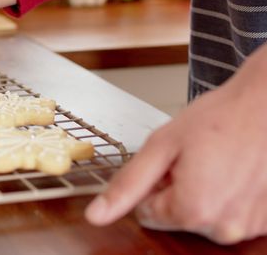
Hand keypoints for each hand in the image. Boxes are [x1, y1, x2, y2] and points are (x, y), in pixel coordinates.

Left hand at [85, 45, 266, 244]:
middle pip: (178, 217)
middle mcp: (224, 228)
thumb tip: (96, 215)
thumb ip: (127, 185)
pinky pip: (234, 215)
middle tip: (198, 158)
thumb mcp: (161, 146)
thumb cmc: (221, 118)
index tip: (172, 161)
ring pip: (206, 217)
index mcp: (192, 211)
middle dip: (180, 189)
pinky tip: (239, 170)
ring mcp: (250, 227)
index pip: (147, 213)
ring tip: (221, 161)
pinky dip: (232, 196)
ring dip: (207, 193)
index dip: (154, 183)